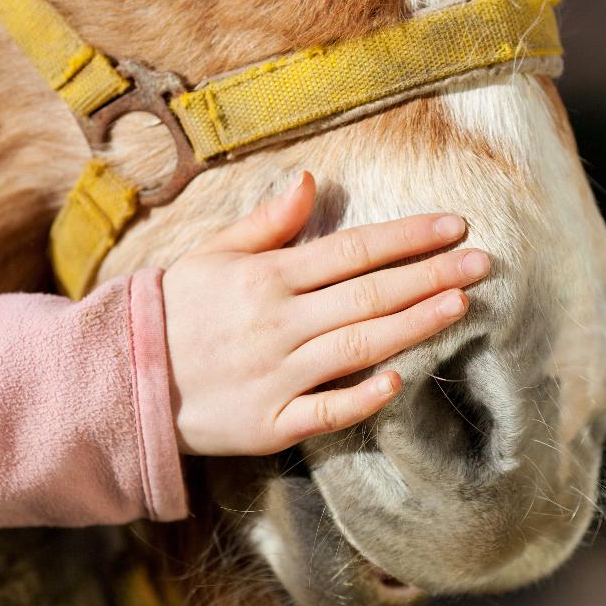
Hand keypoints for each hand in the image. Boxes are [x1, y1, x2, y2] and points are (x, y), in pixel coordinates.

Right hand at [162, 171, 490, 455]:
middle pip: (369, 295)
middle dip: (431, 276)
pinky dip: (362, 399)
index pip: (353, 249)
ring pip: (358, 348)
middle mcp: (278, 324)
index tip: (456, 225)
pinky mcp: (268, 424)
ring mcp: (275, 377)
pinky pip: (324, 413)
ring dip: (412, 325)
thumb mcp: (212, 254)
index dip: (409, 236)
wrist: (122, 379)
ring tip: (461, 305)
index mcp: (267, 278)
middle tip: (483, 263)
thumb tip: (310, 182)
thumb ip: (266, 223)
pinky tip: (399, 379)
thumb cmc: (174, 310)